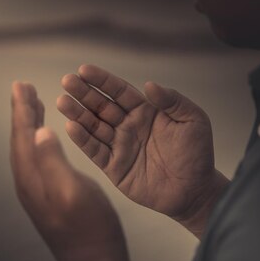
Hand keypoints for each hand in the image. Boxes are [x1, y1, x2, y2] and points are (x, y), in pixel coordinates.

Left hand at [10, 81, 149, 260]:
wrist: (91, 258)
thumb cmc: (87, 226)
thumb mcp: (71, 191)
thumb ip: (53, 161)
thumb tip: (40, 131)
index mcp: (33, 176)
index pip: (22, 135)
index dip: (21, 109)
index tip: (20, 85)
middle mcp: (29, 181)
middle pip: (21, 138)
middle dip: (22, 111)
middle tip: (22, 87)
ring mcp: (37, 188)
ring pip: (28, 147)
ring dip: (29, 123)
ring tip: (33, 104)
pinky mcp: (48, 193)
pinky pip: (38, 157)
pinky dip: (40, 139)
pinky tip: (48, 136)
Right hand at [57, 65, 227, 237]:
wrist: (195, 190)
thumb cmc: (197, 154)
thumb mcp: (193, 120)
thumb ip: (172, 100)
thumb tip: (149, 84)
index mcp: (145, 111)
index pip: (119, 91)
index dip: (102, 80)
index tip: (84, 70)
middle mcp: (129, 126)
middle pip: (101, 105)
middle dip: (84, 93)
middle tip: (66, 81)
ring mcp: (120, 146)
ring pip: (93, 126)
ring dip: (77, 113)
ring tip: (62, 101)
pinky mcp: (114, 167)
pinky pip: (95, 151)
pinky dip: (82, 139)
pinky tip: (71, 127)